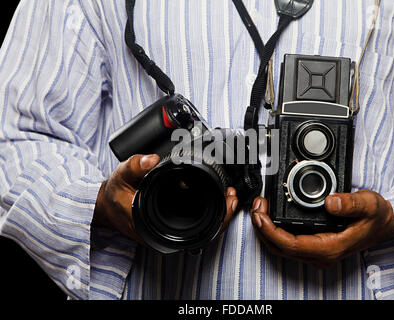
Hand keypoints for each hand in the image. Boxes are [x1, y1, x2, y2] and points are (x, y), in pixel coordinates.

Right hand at [93, 154, 237, 245]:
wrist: (106, 206)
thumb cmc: (115, 196)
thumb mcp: (121, 176)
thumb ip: (135, 166)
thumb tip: (152, 159)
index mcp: (156, 232)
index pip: (196, 233)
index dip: (217, 218)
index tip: (228, 201)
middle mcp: (165, 239)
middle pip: (205, 233)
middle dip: (223, 215)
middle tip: (233, 195)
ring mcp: (170, 236)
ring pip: (202, 231)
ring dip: (217, 215)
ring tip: (228, 196)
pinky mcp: (172, 230)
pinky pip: (196, 227)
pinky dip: (208, 215)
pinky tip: (215, 201)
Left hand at [250, 190, 393, 267]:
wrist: (385, 225)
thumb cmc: (377, 217)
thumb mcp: (369, 205)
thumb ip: (350, 203)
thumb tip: (330, 202)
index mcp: (330, 247)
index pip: (292, 244)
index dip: (271, 231)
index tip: (260, 216)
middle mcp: (321, 254)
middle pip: (280, 248)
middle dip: (262, 228)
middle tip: (256, 206)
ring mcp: (316, 253)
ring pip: (281, 247)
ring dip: (265, 229)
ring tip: (259, 208)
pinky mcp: (314, 247)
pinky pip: (287, 243)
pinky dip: (274, 230)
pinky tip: (270, 215)